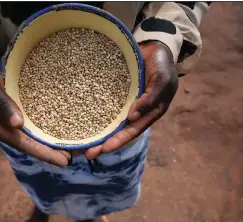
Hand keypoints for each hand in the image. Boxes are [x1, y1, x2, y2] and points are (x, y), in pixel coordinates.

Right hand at [0, 46, 69, 166]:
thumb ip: (0, 103)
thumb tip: (17, 124)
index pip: (16, 141)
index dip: (38, 151)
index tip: (60, 161)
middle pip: (23, 142)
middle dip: (45, 152)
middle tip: (68, 160)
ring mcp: (3, 119)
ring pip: (26, 135)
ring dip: (44, 143)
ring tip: (65, 151)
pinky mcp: (10, 111)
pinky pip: (27, 124)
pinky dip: (40, 129)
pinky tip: (53, 133)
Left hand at [85, 41, 178, 159]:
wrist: (154, 45)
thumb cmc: (162, 64)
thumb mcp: (162, 80)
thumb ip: (151, 98)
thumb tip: (133, 117)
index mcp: (148, 113)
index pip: (133, 131)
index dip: (119, 140)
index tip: (104, 149)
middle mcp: (135, 111)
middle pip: (118, 131)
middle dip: (104, 143)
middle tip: (87, 154)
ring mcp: (124, 102)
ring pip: (109, 121)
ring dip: (97, 132)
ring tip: (81, 144)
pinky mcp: (115, 93)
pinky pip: (104, 105)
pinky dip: (94, 114)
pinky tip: (81, 120)